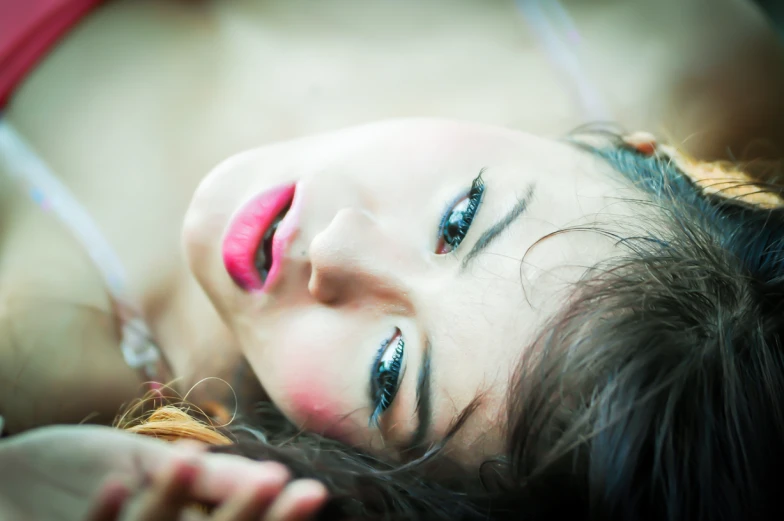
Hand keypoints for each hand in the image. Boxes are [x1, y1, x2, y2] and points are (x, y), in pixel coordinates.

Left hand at [0, 425, 326, 520]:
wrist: (8, 478)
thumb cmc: (78, 470)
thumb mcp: (152, 465)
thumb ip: (206, 476)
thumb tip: (273, 472)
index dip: (275, 517)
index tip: (312, 492)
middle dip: (247, 516)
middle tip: (283, 483)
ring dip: (173, 503)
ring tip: (192, 459)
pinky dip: (103, 514)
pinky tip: (115, 483)